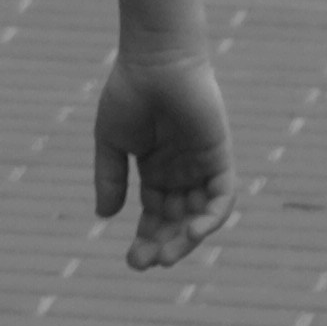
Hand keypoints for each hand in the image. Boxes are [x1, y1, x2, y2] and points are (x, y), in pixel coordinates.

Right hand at [93, 47, 237, 270]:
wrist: (154, 61)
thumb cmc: (130, 93)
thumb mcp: (111, 142)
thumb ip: (111, 178)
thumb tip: (104, 217)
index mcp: (156, 170)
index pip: (155, 216)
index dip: (146, 239)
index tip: (132, 260)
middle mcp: (182, 173)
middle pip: (178, 222)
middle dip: (163, 246)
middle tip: (145, 264)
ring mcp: (202, 166)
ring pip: (200, 215)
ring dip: (186, 240)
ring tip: (167, 257)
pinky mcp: (220, 157)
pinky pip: (222, 197)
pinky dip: (211, 218)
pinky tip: (192, 233)